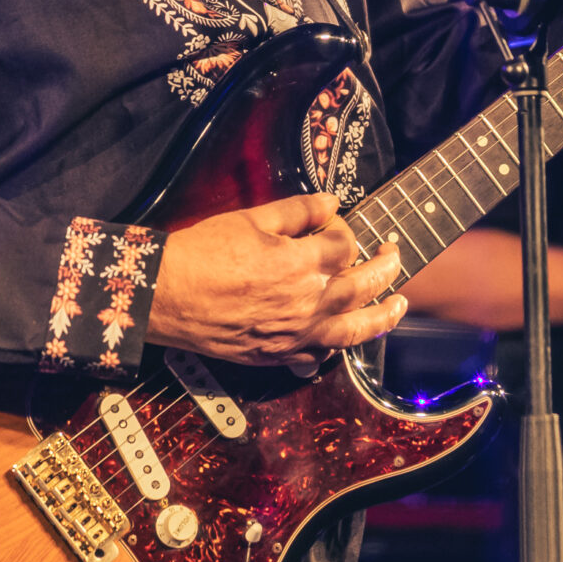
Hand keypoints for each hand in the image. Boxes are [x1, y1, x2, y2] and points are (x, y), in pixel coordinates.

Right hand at [146, 193, 406, 368]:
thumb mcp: (251, 219)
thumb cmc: (202, 253)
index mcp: (302, 264)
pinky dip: (331, 352)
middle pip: (363, 286)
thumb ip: (298, 211)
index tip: (333, 224)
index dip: (344, 230)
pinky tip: (337, 343)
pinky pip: (315, 359)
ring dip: (382, 318)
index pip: (345, 245)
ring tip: (398, 306)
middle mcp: (307, 304)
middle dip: (385, 268)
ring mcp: (295, 335)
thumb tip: (332, 202)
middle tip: (395, 255)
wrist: (164, 295)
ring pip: (353, 332)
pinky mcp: (276, 355)